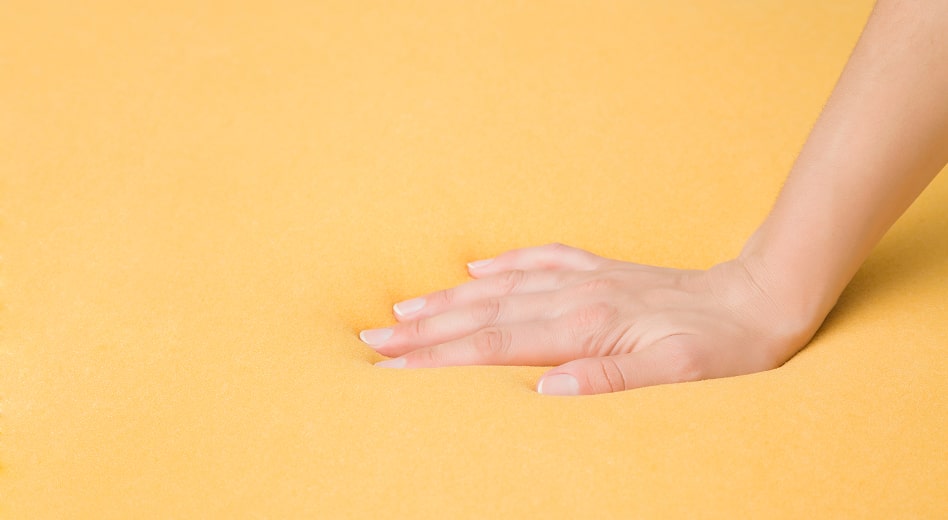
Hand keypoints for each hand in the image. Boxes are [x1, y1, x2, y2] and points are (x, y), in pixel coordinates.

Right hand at [360, 243, 818, 394]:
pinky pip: (539, 261)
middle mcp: (574, 298)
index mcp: (585, 329)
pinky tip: (477, 268)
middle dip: (424, 328)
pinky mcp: (599, 270)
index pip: (495, 347)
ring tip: (402, 306)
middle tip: (372, 338)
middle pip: (483, 315)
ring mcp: (584, 279)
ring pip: (501, 288)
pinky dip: (502, 265)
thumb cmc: (720, 347)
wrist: (758, 299)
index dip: (439, 359)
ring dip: (449, 299)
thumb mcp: (676, 378)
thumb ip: (609, 382)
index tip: (392, 368)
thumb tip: (545, 390)